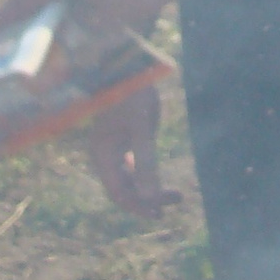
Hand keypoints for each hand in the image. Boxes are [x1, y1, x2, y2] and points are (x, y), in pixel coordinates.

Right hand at [86, 86, 172, 216]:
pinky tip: (164, 181)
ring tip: (177, 194)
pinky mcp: (125, 142)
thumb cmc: (134, 94)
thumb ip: (146, 162)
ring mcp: (114, 150)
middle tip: (177, 198)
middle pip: (125, 190)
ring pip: (130, 181)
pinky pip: (134, 169)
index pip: (118, 193)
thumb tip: (149, 197)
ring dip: (150, 189)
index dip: (138, 205)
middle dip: (149, 198)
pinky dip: (148, 177)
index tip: (160, 211)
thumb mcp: (143, 129)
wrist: (130, 67)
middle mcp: (105, 156)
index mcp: (103, 155)